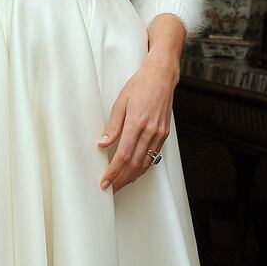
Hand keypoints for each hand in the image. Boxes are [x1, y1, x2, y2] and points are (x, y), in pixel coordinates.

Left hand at [98, 51, 178, 192]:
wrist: (161, 77)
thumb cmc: (140, 86)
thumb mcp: (120, 103)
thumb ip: (113, 126)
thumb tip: (103, 144)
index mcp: (137, 123)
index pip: (124, 155)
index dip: (114, 172)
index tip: (105, 182)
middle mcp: (150, 131)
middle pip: (135, 164)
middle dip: (121, 179)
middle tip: (110, 188)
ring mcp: (159, 134)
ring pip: (145, 163)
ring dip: (131, 177)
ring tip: (119, 184)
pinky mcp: (164, 134)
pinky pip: (153, 157)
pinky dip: (142, 168)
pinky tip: (134, 172)